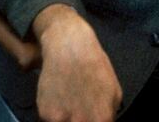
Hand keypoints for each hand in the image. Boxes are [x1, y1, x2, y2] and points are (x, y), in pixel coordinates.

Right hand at [33, 5, 121, 121]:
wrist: (68, 46)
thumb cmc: (94, 66)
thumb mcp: (114, 91)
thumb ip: (109, 114)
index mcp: (101, 118)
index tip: (92, 117)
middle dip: (79, 121)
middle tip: (79, 109)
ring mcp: (60, 119)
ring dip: (66, 118)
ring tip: (70, 101)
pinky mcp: (44, 113)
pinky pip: (50, 119)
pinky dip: (54, 112)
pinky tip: (59, 96)